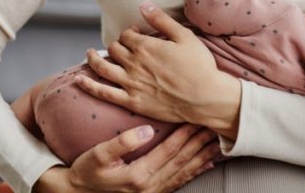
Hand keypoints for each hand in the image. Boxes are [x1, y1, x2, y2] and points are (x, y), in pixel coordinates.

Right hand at [35, 124, 220, 192]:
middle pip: (182, 161)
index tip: (198, 119)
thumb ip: (122, 142)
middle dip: (199, 143)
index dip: (185, 134)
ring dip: (202, 157)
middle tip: (215, 127)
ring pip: (184, 172)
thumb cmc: (87, 171)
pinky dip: (194, 172)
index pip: (169, 150)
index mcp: (139, 176)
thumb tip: (145, 130)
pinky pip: (179, 182)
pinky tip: (206, 165)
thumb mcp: (98, 155)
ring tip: (218, 143)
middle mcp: (150, 187)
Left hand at [78, 2, 241, 136]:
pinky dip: (89, 85)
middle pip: (115, 49)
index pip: (127, 35)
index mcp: (146, 46)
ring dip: (93, 58)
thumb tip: (143, 4)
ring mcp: (131, 83)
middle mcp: (134, 63)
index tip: (137, 35)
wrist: (206, 97)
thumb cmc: (199, 66)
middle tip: (123, 47)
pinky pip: (104, 92)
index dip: (130, 33)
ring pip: (103, 67)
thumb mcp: (184, 36)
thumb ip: (161, 20)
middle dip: (117, 45)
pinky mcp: (131, 101)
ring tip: (88, 53)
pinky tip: (78, 80)